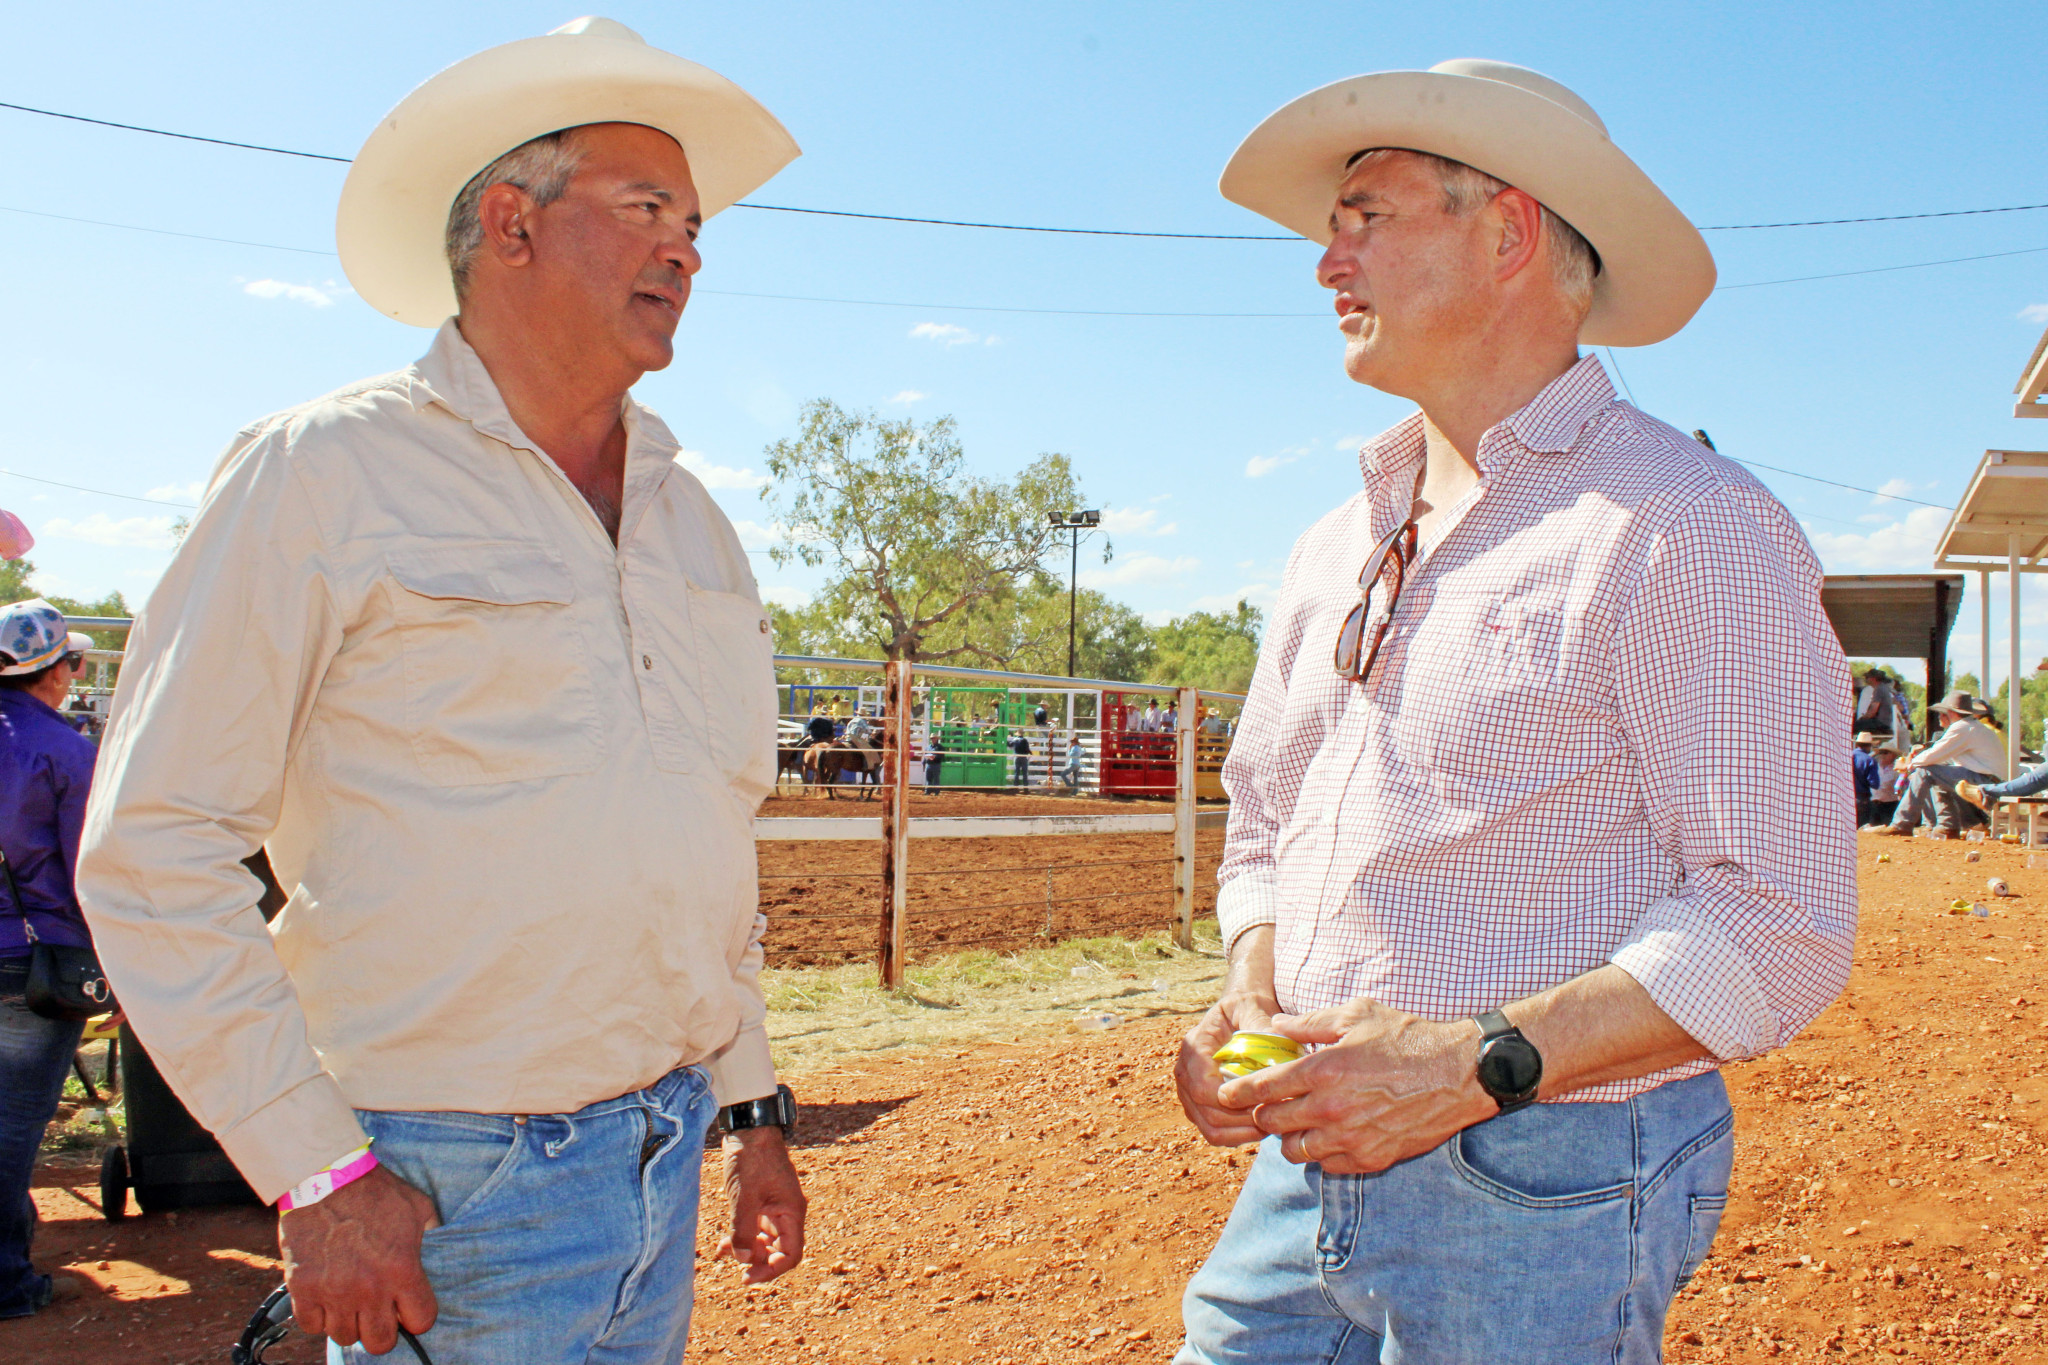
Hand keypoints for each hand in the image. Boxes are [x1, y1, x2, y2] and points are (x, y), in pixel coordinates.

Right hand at [278, 1164, 439, 1353]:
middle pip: (380, 1342)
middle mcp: (369, 1288)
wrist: (325, 1176)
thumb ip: (432, 1233)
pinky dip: (319, 1317)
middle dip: (384, 1330)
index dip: (417, 1316)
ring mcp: (333, 1291)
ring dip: (350, 1322)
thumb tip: (441, 1246)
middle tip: (379, 1311)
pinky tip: (327, 1298)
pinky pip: (312, 1326)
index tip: (409, 1307)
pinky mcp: (302, 1288)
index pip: (421, 1322)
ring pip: (345, 1337)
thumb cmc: (375, 1190)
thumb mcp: (418, 1207)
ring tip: (352, 1301)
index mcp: (402, 1269)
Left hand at [719, 1127, 805, 1283]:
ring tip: (725, 1252)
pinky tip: (723, 1243)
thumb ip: (744, 1229)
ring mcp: (774, 1207)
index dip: (772, 1270)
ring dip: (747, 1250)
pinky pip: (755, 1227)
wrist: (749, 1130)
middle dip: (758, 1261)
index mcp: (791, 1212)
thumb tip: (742, 1258)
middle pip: (779, 1250)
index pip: (791, 1253)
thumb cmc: (751, 1159)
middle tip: (736, 1268)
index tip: (749, 1276)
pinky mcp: (761, 1200)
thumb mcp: (745, 1196)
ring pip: (765, 1240)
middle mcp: (786, 1212)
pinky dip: (741, 1236)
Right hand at [1174, 926, 1279, 1147]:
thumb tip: (1278, 1049)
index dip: (1232, 1102)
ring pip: (1210, 1128)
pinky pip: (1214, 1132)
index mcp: (1194, 1046)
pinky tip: (1260, 1128)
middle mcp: (1184, 1071)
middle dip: (1242, 1120)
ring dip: (1241, 1133)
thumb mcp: (1253, 1007)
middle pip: (1206, 1112)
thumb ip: (1262, 1024)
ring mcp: (1189, 1091)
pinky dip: (1237, 1137)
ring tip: (1270, 1125)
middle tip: (1274, 1116)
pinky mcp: (1199, 1106)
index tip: (1264, 1101)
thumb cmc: (1247, 1009)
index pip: (1203, 1087)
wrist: (1239, 1013)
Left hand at [1216, 999, 1493, 1175]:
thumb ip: (1310, 1023)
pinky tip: (1331, 1134)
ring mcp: (1351, 1138)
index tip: (1225, 1094)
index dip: (1238, 1092)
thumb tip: (1276, 1026)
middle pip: (1273, 1124)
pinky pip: (1327, 1164)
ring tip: (1301, 1120)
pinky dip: (1321, 1152)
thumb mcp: (1356, 1015)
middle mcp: (1332, 1109)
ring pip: (1295, 1151)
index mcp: (1324, 1070)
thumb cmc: (1408, 1038)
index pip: (1263, 1088)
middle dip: (1265, 1114)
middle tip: (1270, 1104)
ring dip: (1291, 1137)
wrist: (1460, 1073)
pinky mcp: (1371, 1158)